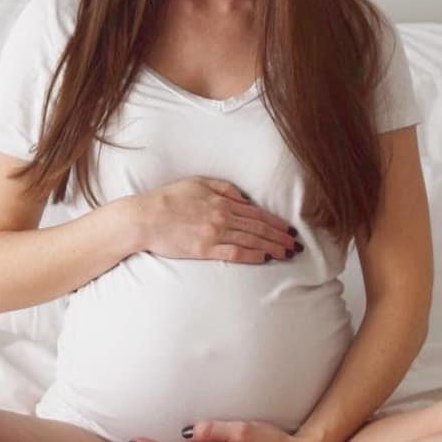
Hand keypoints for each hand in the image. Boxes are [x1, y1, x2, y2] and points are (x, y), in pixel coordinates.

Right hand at [129, 177, 300, 264]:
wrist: (146, 217)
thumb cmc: (168, 198)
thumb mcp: (197, 183)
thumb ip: (223, 188)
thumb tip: (243, 198)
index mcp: (222, 200)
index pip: (256, 213)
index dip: (275, 221)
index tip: (289, 228)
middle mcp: (223, 216)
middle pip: (259, 227)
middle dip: (280, 236)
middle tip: (296, 244)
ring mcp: (215, 233)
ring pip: (251, 240)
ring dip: (272, 246)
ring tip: (287, 253)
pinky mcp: (205, 249)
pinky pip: (235, 252)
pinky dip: (253, 255)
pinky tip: (265, 258)